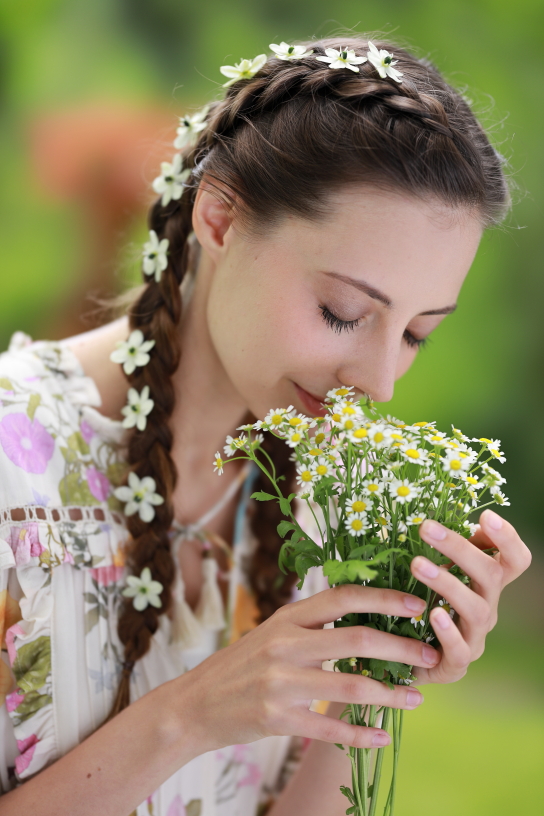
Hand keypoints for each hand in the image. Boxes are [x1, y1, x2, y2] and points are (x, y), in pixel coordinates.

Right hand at [176, 584, 442, 751]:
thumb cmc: (241, 665)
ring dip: (390, 693)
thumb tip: (364, 615)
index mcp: (286, 617)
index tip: (416, 604)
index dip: (382, 598)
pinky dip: (360, 733)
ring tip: (417, 697)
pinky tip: (381, 736)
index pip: (341, 597)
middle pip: (355, 638)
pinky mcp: (276, 718)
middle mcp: (284, 644)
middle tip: (430, 655)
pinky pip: (329, 727)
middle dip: (401, 647)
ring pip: (349, 685)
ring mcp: (279, 682)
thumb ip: (311, 624)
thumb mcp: (272, 632)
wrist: (194, 704)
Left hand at [408, 509, 531, 684]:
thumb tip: (449, 518)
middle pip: (491, 576)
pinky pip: (459, 650)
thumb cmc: (425, 604)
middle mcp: (488, 608)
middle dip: (460, 548)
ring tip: (418, 564)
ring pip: (475, 609)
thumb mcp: (438, 574)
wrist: (411, 658)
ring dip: (447, 583)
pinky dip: (448, 631)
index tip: (486, 515)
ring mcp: (475, 637)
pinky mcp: (456, 664)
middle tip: (426, 527)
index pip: (515, 560)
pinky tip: (434, 614)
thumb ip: (449, 551)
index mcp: (488, 585)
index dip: (507, 538)